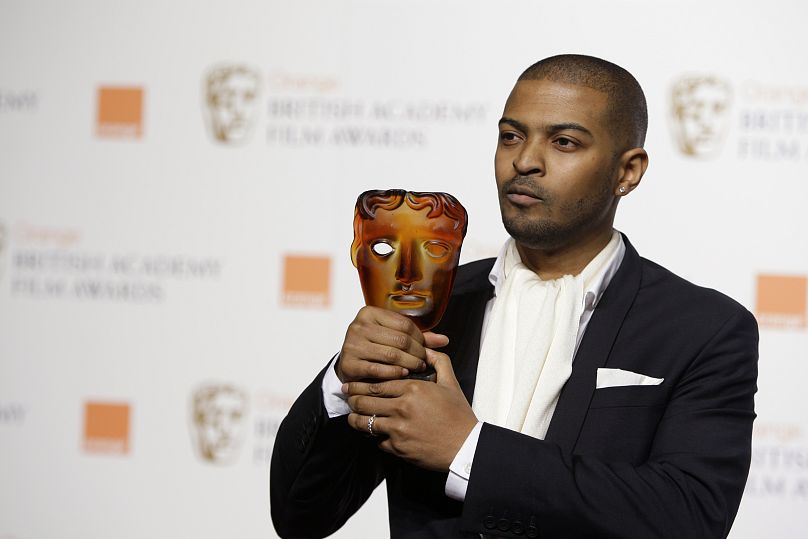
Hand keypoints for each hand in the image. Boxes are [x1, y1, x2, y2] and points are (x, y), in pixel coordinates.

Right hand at [336, 305, 448, 382]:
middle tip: (424, 362)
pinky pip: (379, 370)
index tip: (425, 348)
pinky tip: (403, 374)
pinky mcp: (349, 364)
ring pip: (391, 355)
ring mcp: (352, 344)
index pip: (404, 323)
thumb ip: (417, 337)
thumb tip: (444, 340)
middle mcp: (358, 326)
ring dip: (409, 364)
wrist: (349, 366)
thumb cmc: (374, 348)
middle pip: (400, 339)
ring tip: (417, 368)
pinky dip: (394, 373)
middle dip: (417, 353)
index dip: (420, 337)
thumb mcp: (392, 336)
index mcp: (369, 313)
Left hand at [344, 347, 477, 470]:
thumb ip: (438, 361)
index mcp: (413, 388)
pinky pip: (378, 440)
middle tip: (347, 395)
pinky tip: (375, 432)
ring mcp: (399, 429)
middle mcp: (402, 407)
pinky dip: (376, 436)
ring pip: (365, 422)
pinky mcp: (398, 448)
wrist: (466, 447)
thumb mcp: (451, 383)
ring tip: (352, 415)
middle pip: (365, 400)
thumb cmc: (459, 415)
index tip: (353, 383)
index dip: (361, 383)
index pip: (378, 383)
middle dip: (353, 397)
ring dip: (356, 418)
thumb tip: (427, 349)